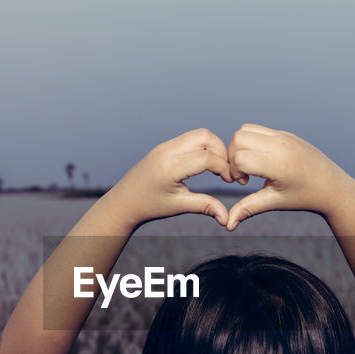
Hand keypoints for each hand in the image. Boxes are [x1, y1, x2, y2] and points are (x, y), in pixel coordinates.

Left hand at [103, 128, 233, 226]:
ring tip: (218, 168)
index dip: (224, 167)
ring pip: (199, 135)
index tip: (230, 181)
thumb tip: (227, 218)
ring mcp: (165, 146)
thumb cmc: (149, 206)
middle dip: (222, 152)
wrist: (124, 202)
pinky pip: (190, 138)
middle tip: (227, 170)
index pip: (207, 157)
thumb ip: (205, 206)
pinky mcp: (165, 146)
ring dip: (214, 147)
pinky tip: (206, 164)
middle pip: (205, 137)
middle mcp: (167, 151)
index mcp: (170, 167)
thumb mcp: (179, 206)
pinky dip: (203, 147)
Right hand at [224, 124, 354, 230]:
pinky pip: (258, 129)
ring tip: (252, 165)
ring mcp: (283, 136)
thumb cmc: (305, 197)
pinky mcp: (285, 133)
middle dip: (233, 156)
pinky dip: (252, 142)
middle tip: (245, 174)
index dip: (234, 172)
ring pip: (245, 129)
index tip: (245, 183)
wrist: (332, 187)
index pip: (240, 157)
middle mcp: (280, 145)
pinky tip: (261, 160)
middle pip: (238, 138)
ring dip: (240, 146)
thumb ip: (248, 209)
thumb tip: (227, 224)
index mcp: (279, 163)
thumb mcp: (275, 202)